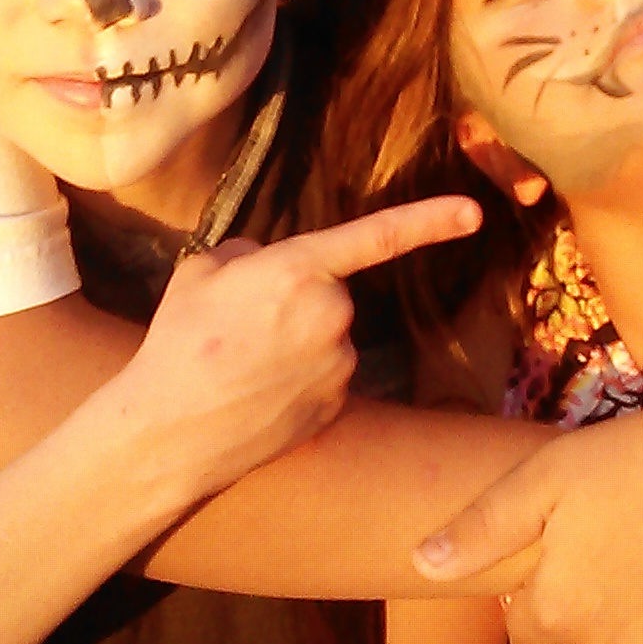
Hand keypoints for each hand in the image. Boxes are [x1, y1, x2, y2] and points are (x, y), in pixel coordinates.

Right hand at [128, 194, 480, 496]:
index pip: (377, 236)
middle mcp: (333, 314)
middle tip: (238, 326)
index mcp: (300, 270)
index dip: (429, 219)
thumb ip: (247, 253)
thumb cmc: (178, 343)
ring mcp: (340, 365)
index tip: (472, 211)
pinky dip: (298, 379)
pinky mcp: (337, 405)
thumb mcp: (200, 271)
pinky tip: (257, 393)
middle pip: (328, 292)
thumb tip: (266, 261)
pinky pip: (324, 375)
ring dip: (296, 341)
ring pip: (327, 336)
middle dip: (294, 299)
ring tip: (240, 364)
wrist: (170, 431)